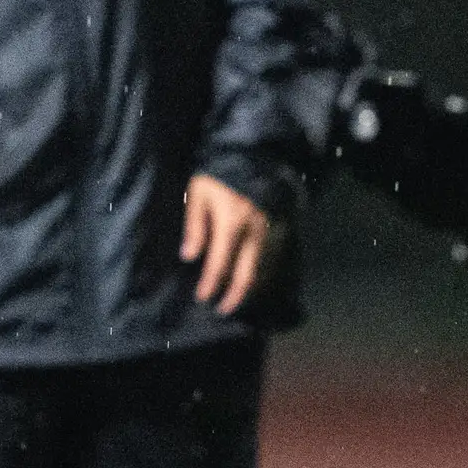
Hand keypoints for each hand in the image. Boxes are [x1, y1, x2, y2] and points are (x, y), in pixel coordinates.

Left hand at [181, 173, 283, 314]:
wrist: (253, 157)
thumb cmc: (218, 175)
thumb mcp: (199, 195)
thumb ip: (195, 226)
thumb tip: (189, 256)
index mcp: (231, 224)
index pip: (219, 264)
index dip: (211, 284)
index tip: (203, 298)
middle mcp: (254, 232)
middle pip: (246, 275)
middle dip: (235, 296)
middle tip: (224, 310)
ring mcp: (269, 231)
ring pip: (262, 270)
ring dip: (249, 288)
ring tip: (236, 300)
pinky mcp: (278, 229)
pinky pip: (271, 259)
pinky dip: (262, 274)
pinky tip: (252, 282)